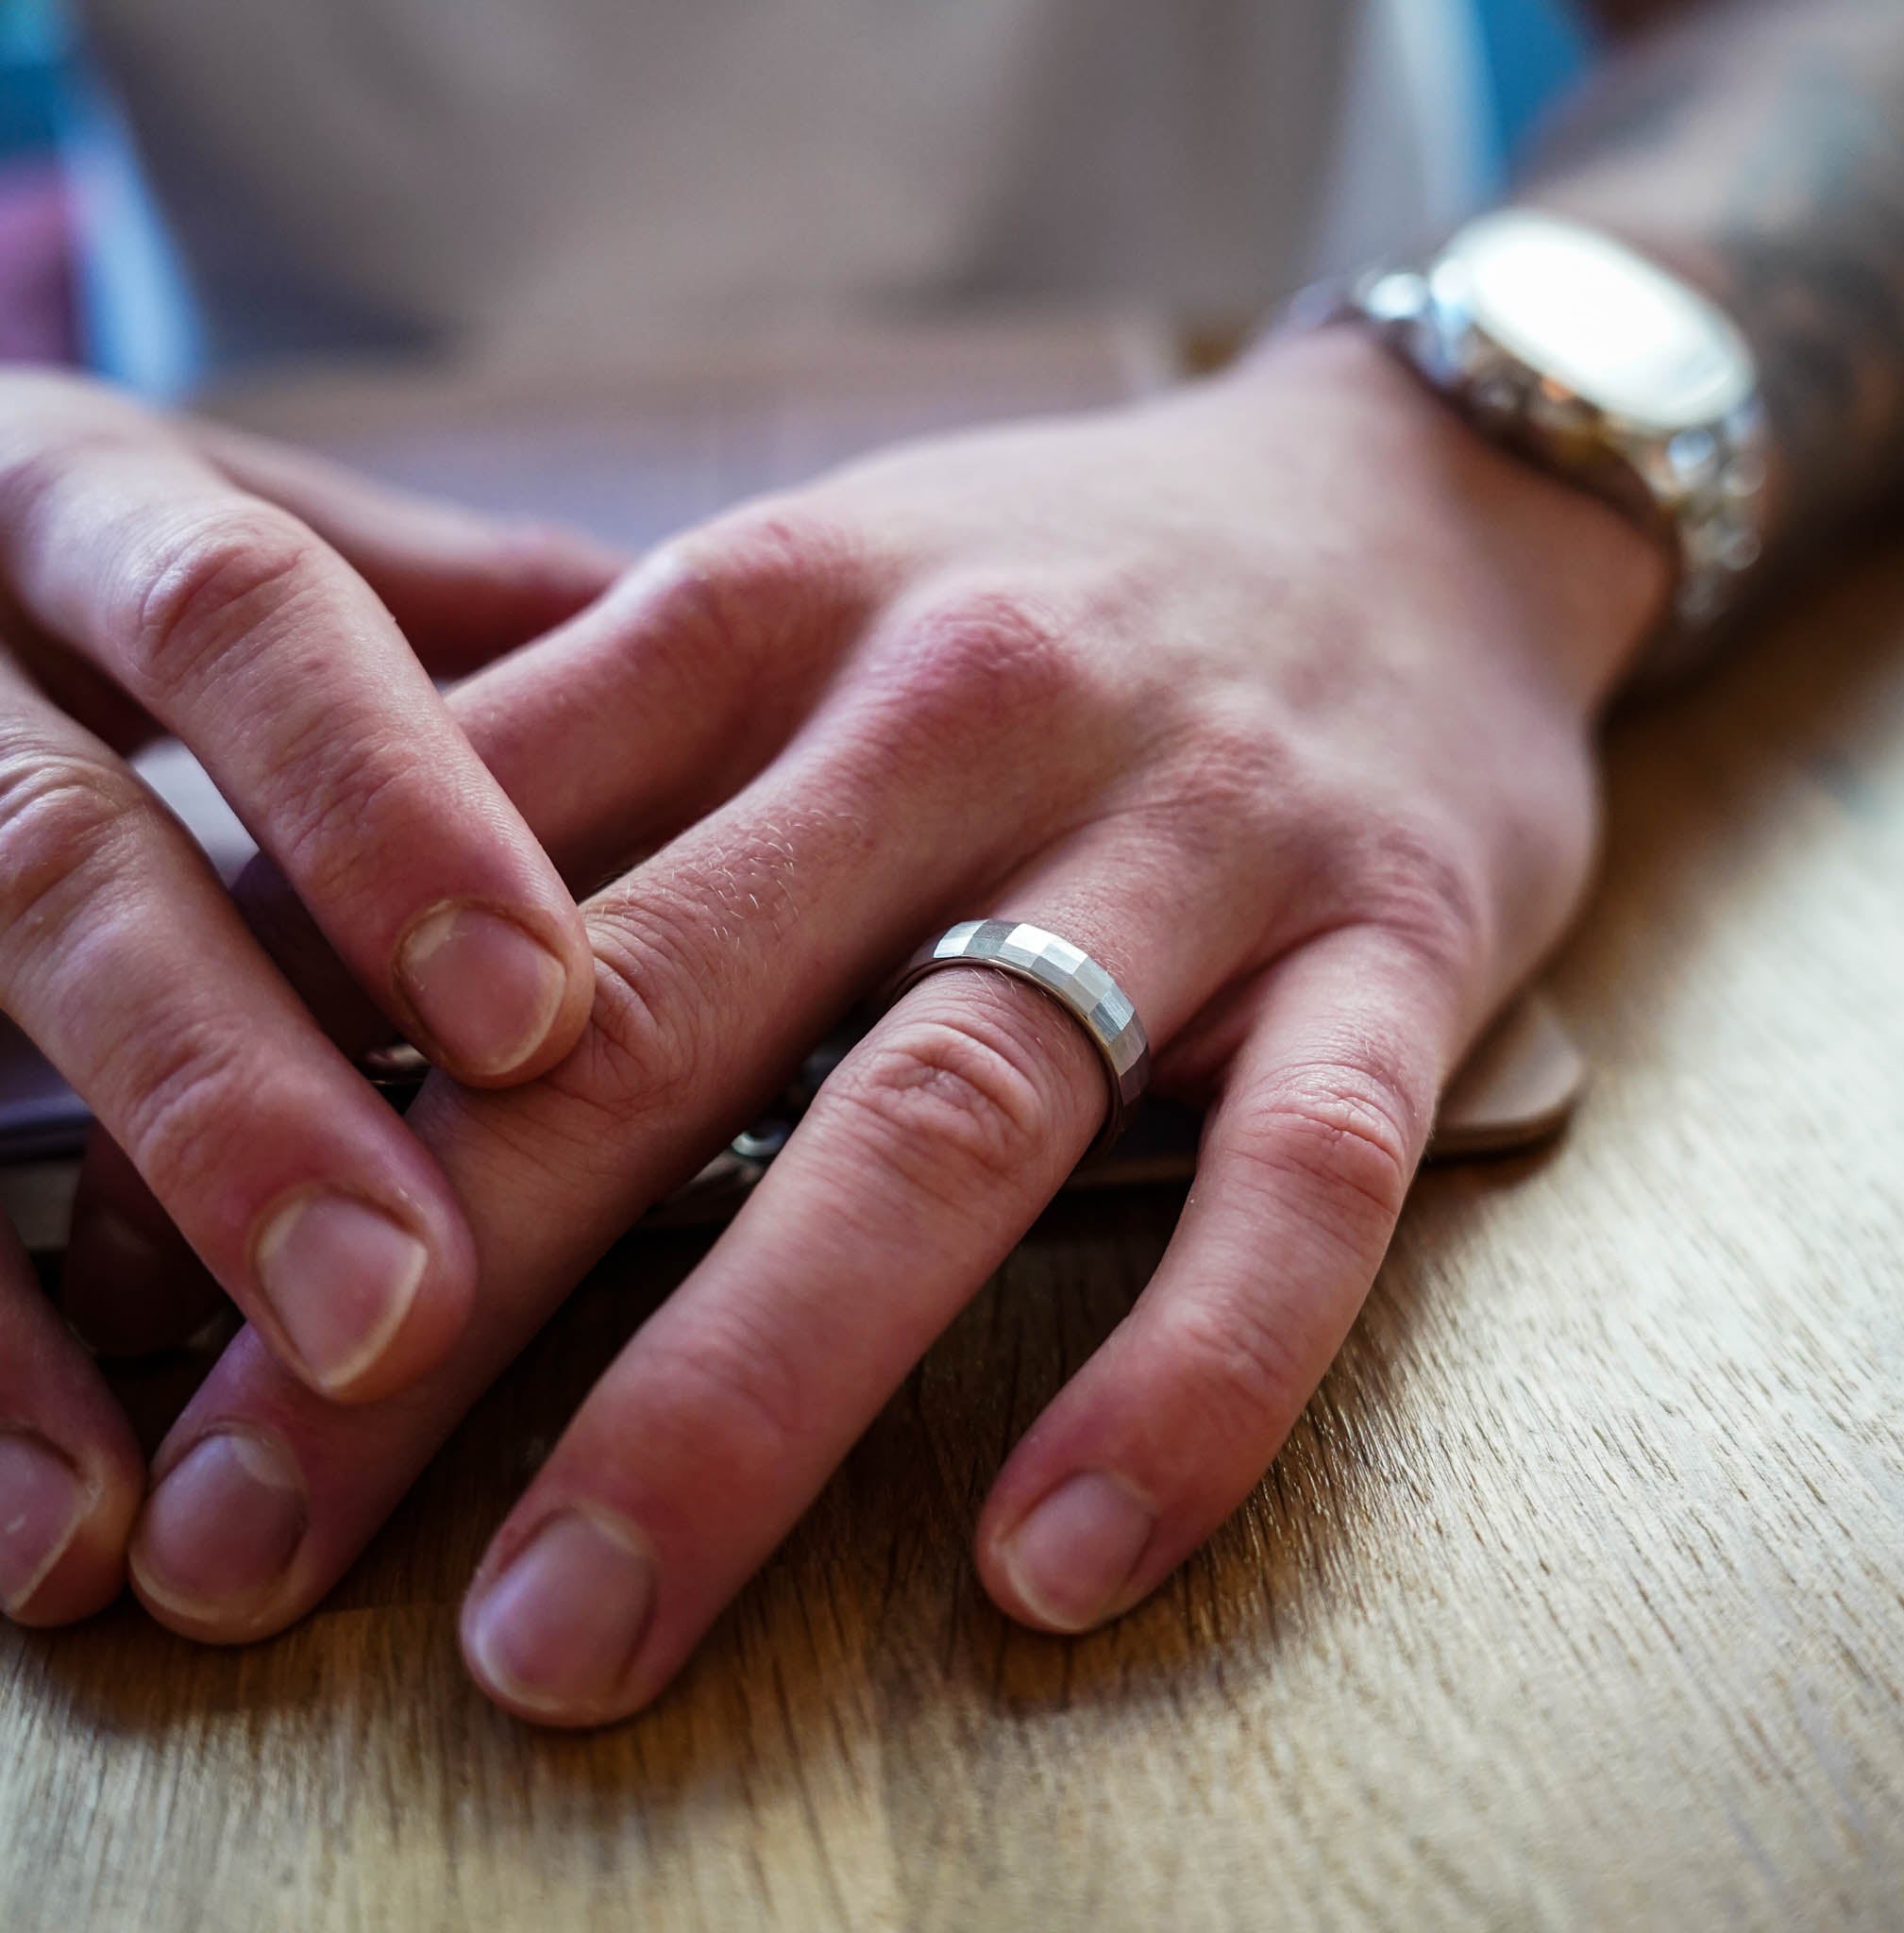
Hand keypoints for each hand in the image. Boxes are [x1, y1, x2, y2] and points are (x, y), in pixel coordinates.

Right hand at [0, 371, 615, 1625]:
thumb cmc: (116, 581)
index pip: (240, 616)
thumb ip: (460, 609)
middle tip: (396, 1310)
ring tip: (134, 1518)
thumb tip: (698, 659)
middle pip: (49, 858)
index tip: (537, 1022)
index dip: (383, 813)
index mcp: (74, 508)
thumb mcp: (264, 541)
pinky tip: (25, 1523)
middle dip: (221, 1095)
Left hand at [121, 330, 1666, 1716]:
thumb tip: (306, 964)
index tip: (150, 1303)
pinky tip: (1049, 1565)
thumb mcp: (811, 591)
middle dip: (437, 1292)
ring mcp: (1197, 835)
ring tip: (574, 1630)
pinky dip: (1181, 1380)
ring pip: (949, 1114)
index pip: (481, 849)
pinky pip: (1296, 1188)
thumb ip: (590, 756)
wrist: (1413, 494)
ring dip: (739, 1388)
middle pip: (668, 1013)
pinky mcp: (1398, 952)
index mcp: (784, 605)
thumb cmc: (1058, 577)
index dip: (287, 1076)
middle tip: (259, 1537)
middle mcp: (971, 706)